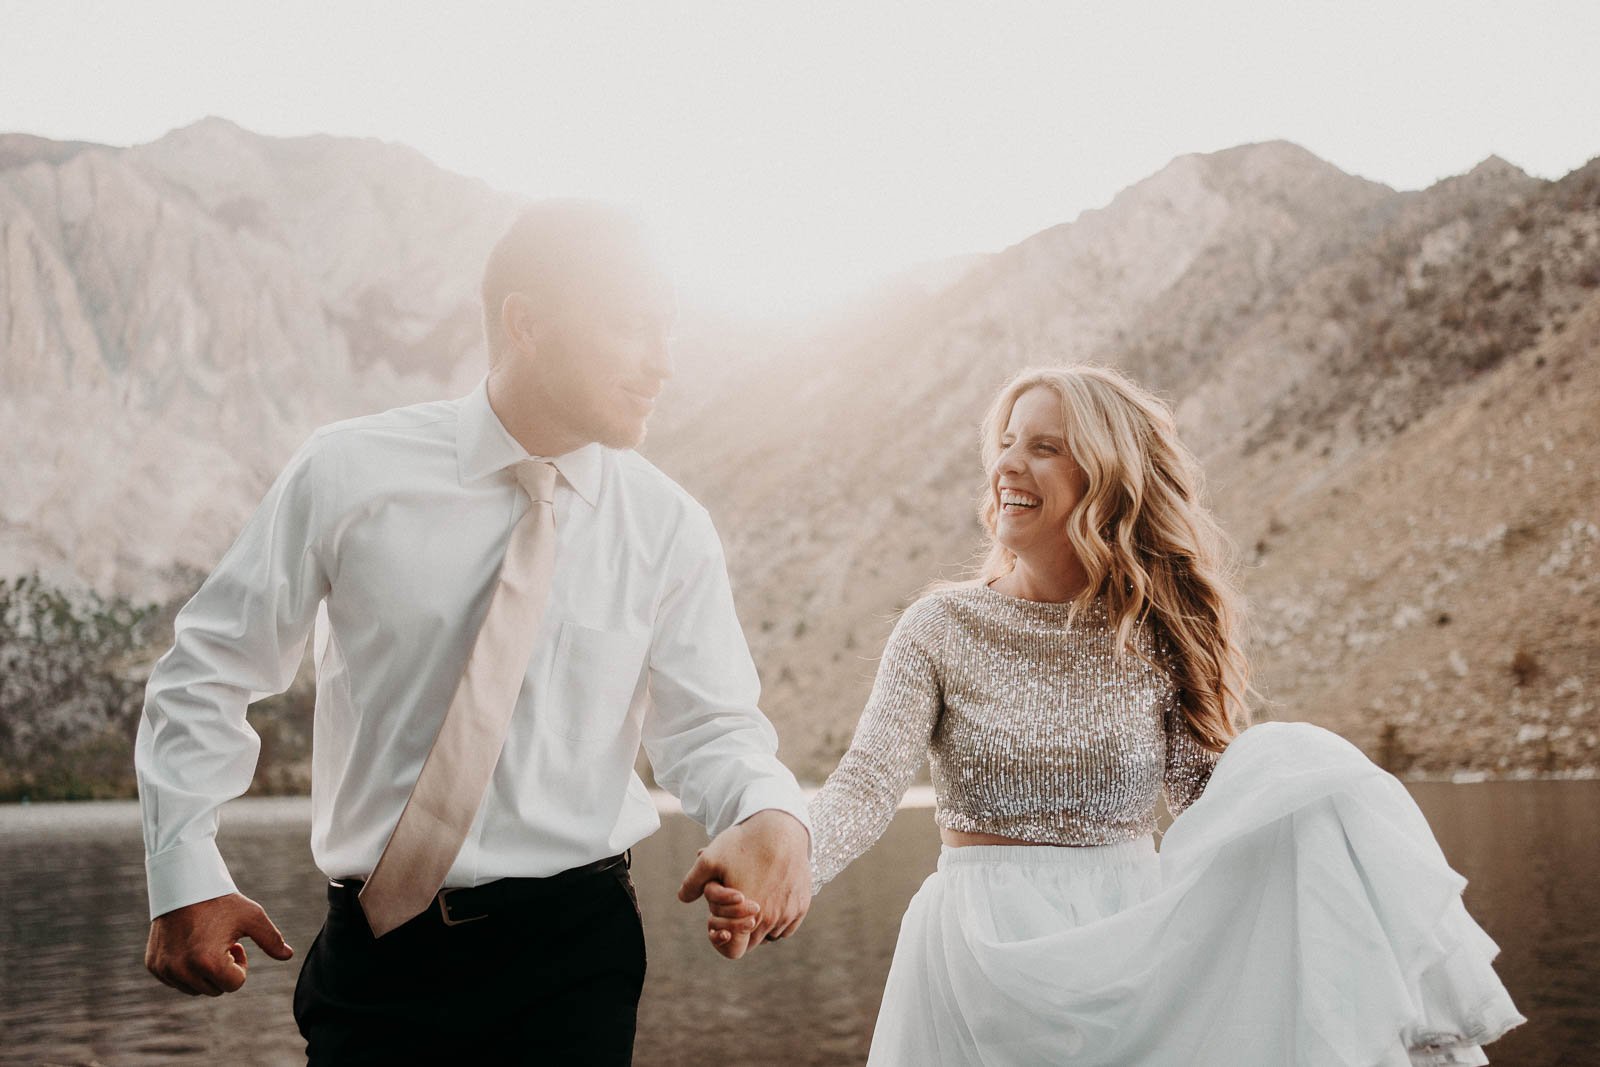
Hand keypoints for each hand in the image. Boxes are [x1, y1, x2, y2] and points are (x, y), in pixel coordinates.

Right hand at [145, 892, 293, 995]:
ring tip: (207, 944)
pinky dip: (186, 970)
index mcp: (208, 962)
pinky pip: (176, 981)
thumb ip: (272, 939)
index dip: (241, 965)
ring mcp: (165, 969)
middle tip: (222, 943)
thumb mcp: (251, 917)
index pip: (234, 984)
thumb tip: (288, 956)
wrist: (183, 885)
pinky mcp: (153, 965)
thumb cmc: (221, 901)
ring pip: (195, 989)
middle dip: (223, 970)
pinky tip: (190, 945)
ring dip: (205, 972)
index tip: (236, 945)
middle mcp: (182, 970)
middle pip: (215, 990)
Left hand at [678, 808, 810, 959]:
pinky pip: (788, 925)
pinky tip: (770, 895)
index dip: (723, 939)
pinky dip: (779, 918)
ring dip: (760, 923)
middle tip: (735, 901)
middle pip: (752, 941)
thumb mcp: (710, 859)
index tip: (720, 920)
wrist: (781, 827)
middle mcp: (772, 920)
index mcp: (748, 917)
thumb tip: (682, 897)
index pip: (734, 949)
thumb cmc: (744, 843)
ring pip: (771, 934)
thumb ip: (692, 883)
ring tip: (752, 895)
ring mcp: (790, 913)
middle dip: (740, 927)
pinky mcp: (803, 904)